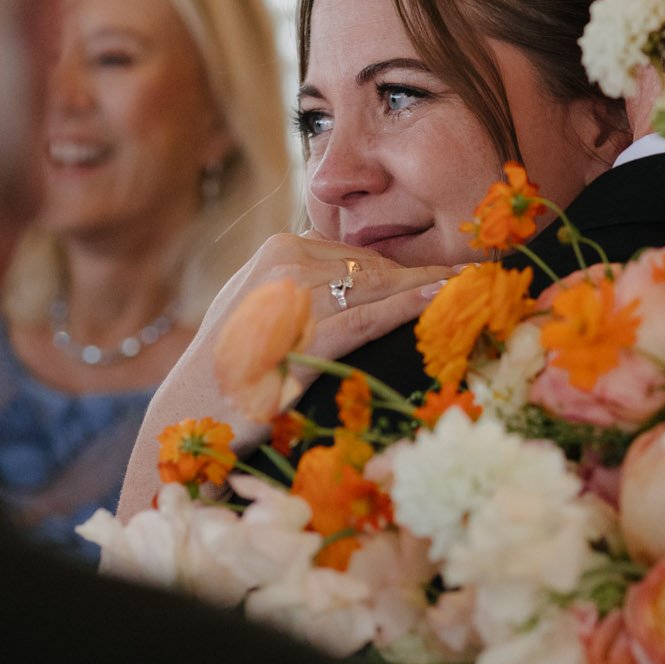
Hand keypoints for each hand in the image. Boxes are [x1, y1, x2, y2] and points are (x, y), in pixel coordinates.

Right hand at [117, 234, 454, 517]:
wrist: (190, 414)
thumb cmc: (230, 369)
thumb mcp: (263, 310)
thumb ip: (304, 289)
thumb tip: (356, 285)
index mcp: (279, 249)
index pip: (357, 256)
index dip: (403, 272)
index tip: (446, 278)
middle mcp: (288, 261)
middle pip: (375, 268)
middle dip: (423, 278)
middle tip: (474, 281)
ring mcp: (297, 296)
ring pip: (380, 287)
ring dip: (430, 289)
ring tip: (474, 288)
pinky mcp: (307, 336)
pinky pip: (371, 317)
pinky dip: (412, 306)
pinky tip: (445, 298)